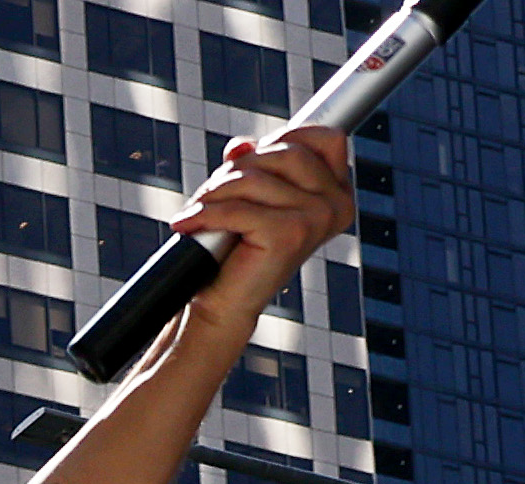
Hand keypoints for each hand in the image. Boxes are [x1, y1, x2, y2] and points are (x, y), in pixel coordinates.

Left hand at [168, 125, 354, 331]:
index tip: (248, 162)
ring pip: (256, 179)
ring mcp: (317, 219)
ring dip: (216, 192)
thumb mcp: (247, 196)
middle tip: (212, 193)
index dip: (283, 139)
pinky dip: (206, 214)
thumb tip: (240, 146)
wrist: (221, 305)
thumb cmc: (234, 250)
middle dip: (240, 168)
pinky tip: (188, 223)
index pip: (323, 138)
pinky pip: (238, 209)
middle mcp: (335, 205)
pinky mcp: (290, 234)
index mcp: (336, 193)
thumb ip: (251, 164)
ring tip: (197, 211)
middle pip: (285, 153)